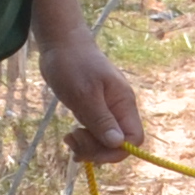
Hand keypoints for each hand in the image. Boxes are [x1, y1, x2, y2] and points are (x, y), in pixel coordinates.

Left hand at [42, 30, 142, 163]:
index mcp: (123, 103)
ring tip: (69, 138)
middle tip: (74, 141)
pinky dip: (84, 140)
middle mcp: (118, 109)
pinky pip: (95, 134)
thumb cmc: (73, 64)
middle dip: (97, 150)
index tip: (92, 151)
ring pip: (105, 141)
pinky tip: (70, 137)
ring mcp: (106, 110)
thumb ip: (102, 119)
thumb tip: (118, 144)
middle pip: (118, 143)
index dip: (116, 151)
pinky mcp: (93, 110)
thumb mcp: (85, 94)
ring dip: (88, 146)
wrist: (60, 44)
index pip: (133, 138)